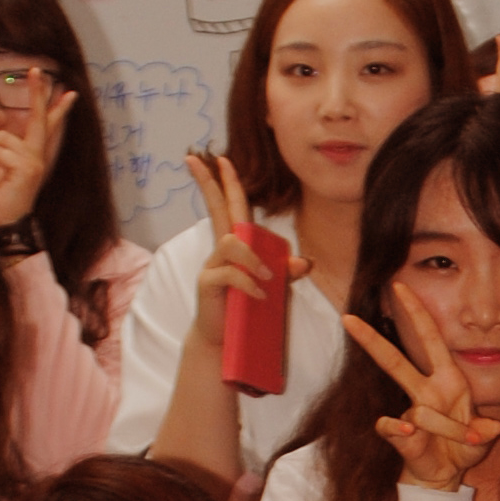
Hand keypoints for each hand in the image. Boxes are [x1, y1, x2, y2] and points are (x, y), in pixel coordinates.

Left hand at [0, 88, 73, 232]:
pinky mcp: (27, 170)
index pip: (45, 129)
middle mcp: (36, 159)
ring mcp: (34, 164)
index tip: (65, 91)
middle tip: (37, 70)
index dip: (53, 109)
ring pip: (1, 138)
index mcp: (29, 158)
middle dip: (38, 94)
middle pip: (40, 121)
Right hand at [183, 151, 312, 352]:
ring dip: (252, 258)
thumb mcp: (273, 289)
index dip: (226, 184)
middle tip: (195, 159)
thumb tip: (304, 261)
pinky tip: (260, 295)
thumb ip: (286, 272)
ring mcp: (212, 265)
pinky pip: (230, 273)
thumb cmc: (248, 310)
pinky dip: (248, 283)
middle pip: (216, 209)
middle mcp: (221, 250)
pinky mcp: (208, 283)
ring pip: (231, 243)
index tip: (220, 160)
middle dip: (210, 184)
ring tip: (267, 280)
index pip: (231, 208)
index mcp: (236, 246)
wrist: (226, 340)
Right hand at [340, 282, 499, 491]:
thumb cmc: (462, 447)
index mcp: (447, 380)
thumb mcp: (482, 439)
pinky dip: (402, 432)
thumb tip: (490, 428)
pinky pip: (393, 428)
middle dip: (372, 340)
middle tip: (348, 318)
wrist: (445, 474)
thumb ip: (485, 432)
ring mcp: (410, 412)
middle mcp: (425, 391)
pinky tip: (411, 435)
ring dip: (450, 429)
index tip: (401, 287)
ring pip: (419, 412)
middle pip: (394, 361)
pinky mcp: (399, 435)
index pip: (430, 339)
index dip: (417, 313)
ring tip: (469, 440)